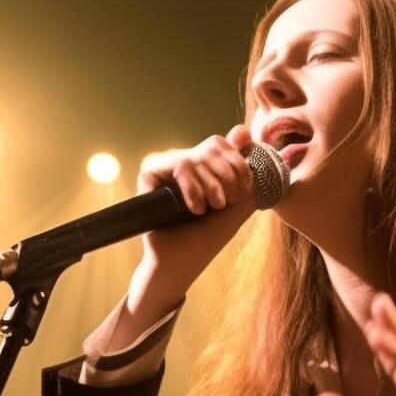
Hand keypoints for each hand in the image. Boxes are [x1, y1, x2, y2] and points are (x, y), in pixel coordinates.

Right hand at [90, 126, 260, 354]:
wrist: (180, 264)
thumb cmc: (207, 238)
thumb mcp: (237, 204)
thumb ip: (246, 172)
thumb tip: (245, 132)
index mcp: (203, 168)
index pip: (222, 144)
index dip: (238, 162)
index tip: (245, 188)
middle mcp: (184, 165)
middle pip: (212, 145)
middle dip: (228, 174)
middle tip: (226, 202)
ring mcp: (166, 169)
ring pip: (196, 156)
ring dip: (211, 184)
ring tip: (212, 207)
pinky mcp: (149, 175)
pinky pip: (178, 165)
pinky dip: (192, 188)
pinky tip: (195, 209)